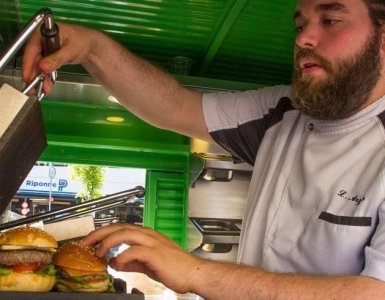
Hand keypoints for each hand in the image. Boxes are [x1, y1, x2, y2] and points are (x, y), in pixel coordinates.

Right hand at [22, 23, 98, 93]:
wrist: (91, 44)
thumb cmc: (83, 41)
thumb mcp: (71, 50)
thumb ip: (56, 59)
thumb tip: (42, 67)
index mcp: (44, 32)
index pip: (32, 48)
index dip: (28, 63)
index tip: (27, 76)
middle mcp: (41, 40)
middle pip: (33, 58)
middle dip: (33, 74)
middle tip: (32, 88)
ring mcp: (45, 48)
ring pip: (39, 65)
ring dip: (39, 78)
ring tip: (40, 90)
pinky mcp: (49, 56)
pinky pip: (45, 67)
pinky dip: (46, 77)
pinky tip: (47, 86)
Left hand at [80, 223, 202, 293]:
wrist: (193, 273)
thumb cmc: (175, 267)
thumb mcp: (148, 264)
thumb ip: (131, 262)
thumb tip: (115, 262)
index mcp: (146, 235)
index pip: (120, 228)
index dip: (103, 232)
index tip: (90, 241)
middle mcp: (148, 235)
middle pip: (119, 227)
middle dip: (99, 233)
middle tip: (85, 243)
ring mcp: (152, 242)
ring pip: (125, 233)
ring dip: (108, 242)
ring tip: (98, 252)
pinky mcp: (156, 253)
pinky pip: (135, 250)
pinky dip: (123, 256)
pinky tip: (118, 264)